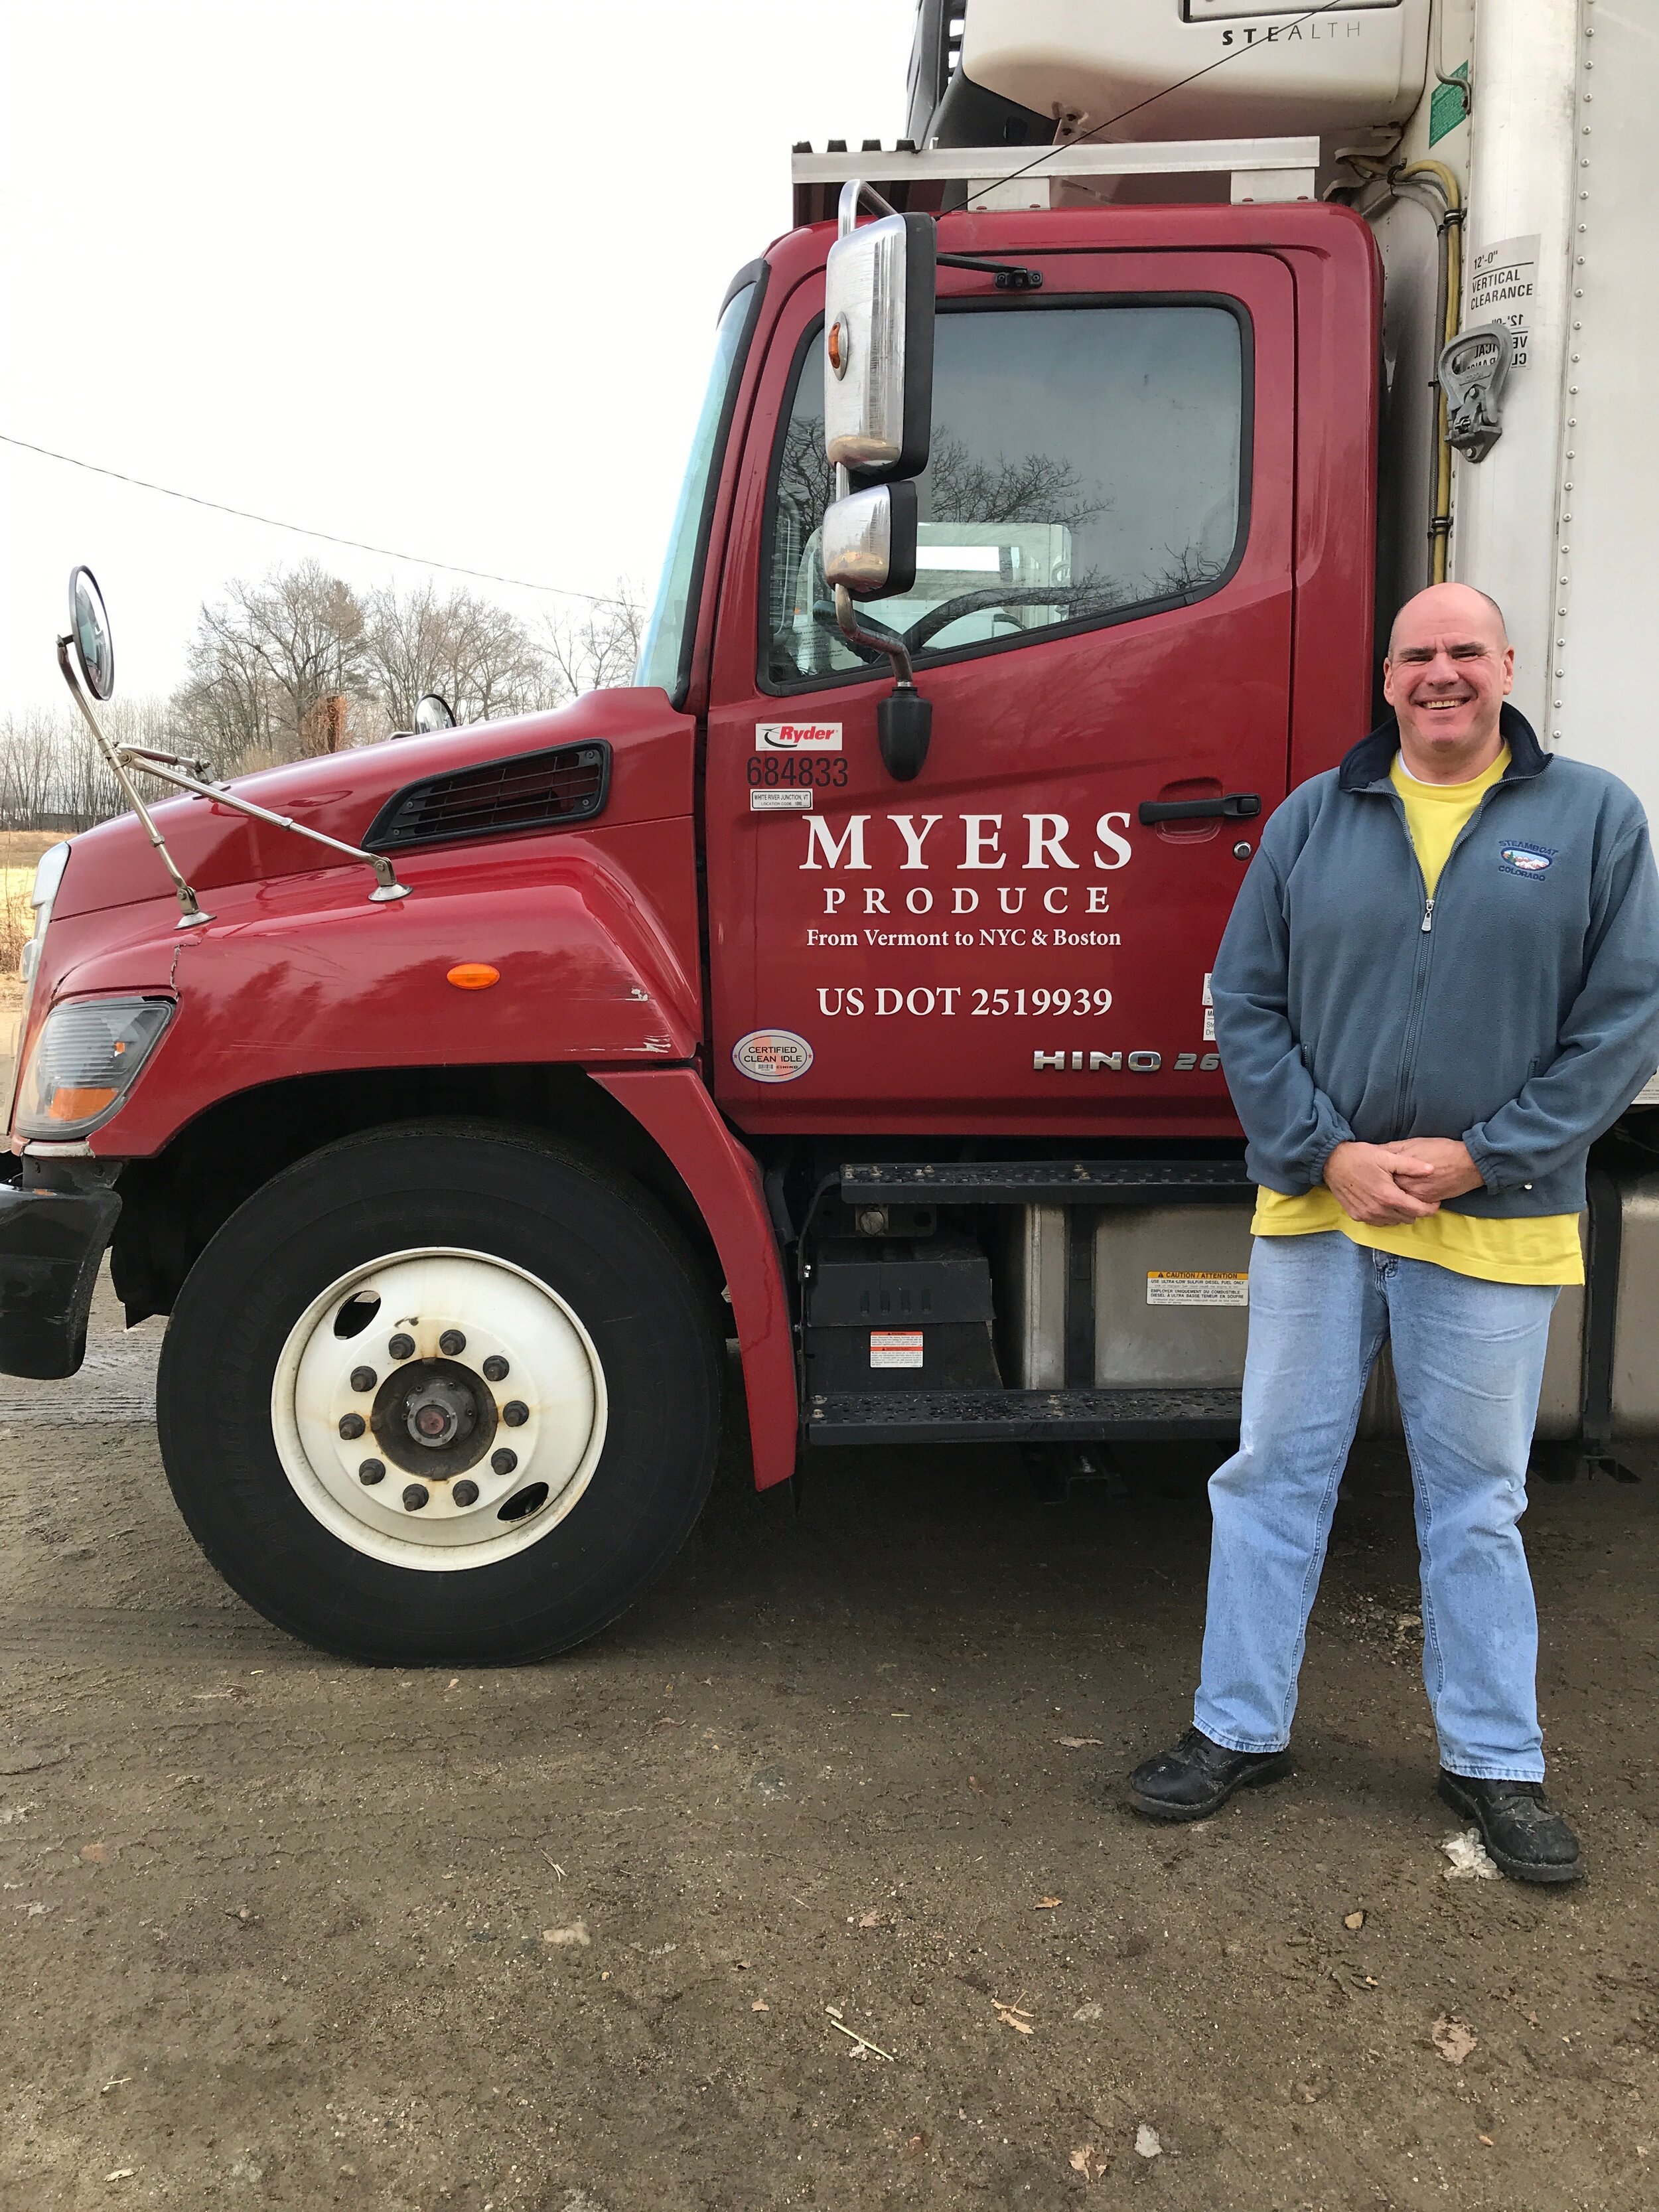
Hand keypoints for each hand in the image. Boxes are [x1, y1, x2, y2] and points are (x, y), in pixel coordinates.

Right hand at [1323, 1140, 1440, 1224]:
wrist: (1331, 1162)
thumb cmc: (1360, 1157)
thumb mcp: (1387, 1157)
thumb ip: (1411, 1166)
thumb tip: (1432, 1169)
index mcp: (1389, 1196)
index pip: (1418, 1211)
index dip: (1430, 1208)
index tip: (1435, 1203)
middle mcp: (1378, 1210)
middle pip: (1408, 1218)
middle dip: (1415, 1210)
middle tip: (1416, 1198)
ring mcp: (1367, 1215)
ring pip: (1394, 1222)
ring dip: (1400, 1214)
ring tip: (1400, 1200)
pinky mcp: (1357, 1216)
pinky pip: (1379, 1222)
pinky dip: (1386, 1216)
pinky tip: (1384, 1204)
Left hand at [1380, 1137, 1486, 1203]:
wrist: (1468, 1163)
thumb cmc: (1441, 1149)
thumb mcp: (1413, 1143)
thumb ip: (1392, 1149)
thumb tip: (1374, 1151)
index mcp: (1400, 1171)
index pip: (1378, 1176)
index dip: (1371, 1173)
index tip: (1366, 1171)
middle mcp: (1406, 1187)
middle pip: (1385, 1191)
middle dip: (1379, 1187)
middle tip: (1374, 1182)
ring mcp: (1417, 1197)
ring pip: (1397, 1202)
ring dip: (1390, 1198)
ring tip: (1386, 1191)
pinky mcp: (1426, 1203)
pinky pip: (1410, 1207)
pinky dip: (1403, 1204)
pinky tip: (1400, 1198)